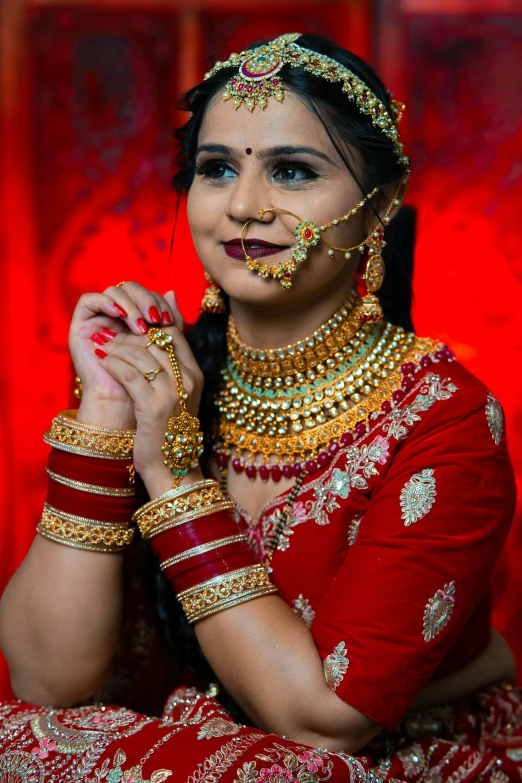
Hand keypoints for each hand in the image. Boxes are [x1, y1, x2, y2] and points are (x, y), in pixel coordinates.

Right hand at [69, 283, 180, 424]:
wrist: (125, 402)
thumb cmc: (146, 378)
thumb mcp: (163, 347)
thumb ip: (171, 323)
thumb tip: (173, 292)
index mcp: (135, 316)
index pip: (147, 294)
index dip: (158, 302)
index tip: (169, 321)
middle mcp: (115, 314)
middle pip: (131, 288)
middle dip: (146, 300)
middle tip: (156, 319)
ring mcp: (98, 317)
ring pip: (114, 292)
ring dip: (130, 306)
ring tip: (140, 326)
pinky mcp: (80, 323)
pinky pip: (89, 300)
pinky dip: (106, 302)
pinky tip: (119, 314)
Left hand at [92, 325, 204, 496]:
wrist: (171, 466)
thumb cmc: (169, 429)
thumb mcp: (177, 393)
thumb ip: (170, 364)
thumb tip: (163, 327)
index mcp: (195, 374)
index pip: (173, 334)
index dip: (148, 327)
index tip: (128, 330)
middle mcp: (187, 380)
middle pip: (155, 340)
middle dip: (128, 335)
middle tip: (109, 336)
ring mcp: (172, 393)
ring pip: (140, 354)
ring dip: (116, 348)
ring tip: (102, 347)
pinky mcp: (153, 407)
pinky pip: (129, 375)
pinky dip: (113, 365)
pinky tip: (103, 363)